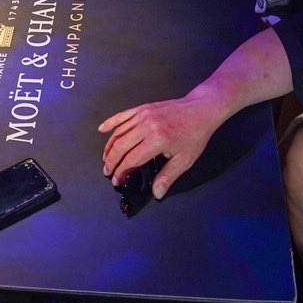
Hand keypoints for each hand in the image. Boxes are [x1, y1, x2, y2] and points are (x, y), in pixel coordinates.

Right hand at [98, 89, 223, 199]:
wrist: (200, 110)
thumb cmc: (194, 136)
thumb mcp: (184, 160)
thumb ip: (168, 177)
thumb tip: (156, 194)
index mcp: (157, 140)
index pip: (132, 159)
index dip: (121, 172)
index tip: (117, 181)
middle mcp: (146, 126)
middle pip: (121, 146)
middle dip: (111, 161)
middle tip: (108, 172)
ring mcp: (142, 114)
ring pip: (118, 132)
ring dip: (109, 147)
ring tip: (106, 159)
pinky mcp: (142, 108)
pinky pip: (122, 116)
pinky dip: (110, 123)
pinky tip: (102, 130)